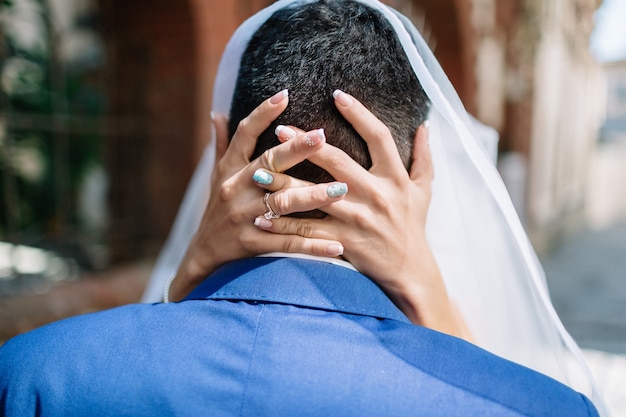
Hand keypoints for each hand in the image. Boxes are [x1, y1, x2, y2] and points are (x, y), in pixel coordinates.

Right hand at [168, 91, 346, 300]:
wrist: (203, 255)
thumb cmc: (216, 209)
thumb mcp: (215, 176)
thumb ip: (221, 145)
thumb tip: (217, 112)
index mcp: (230, 170)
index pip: (244, 135)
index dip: (263, 114)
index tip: (285, 95)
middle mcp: (234, 189)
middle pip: (267, 164)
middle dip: (296, 150)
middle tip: (324, 136)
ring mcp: (243, 217)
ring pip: (281, 203)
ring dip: (312, 196)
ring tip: (342, 190)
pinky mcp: (251, 244)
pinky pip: (287, 243)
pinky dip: (312, 245)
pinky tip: (338, 245)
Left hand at [255, 90, 470, 339]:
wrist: (410, 271)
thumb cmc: (413, 227)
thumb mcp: (424, 192)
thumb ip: (424, 158)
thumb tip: (425, 126)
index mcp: (395, 177)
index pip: (379, 137)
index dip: (359, 114)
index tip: (336, 94)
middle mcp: (376, 194)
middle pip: (337, 162)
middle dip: (306, 144)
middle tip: (279, 130)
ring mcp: (358, 219)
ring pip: (315, 196)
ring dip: (285, 183)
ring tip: (259, 171)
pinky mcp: (344, 241)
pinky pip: (308, 231)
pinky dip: (284, 225)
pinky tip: (262, 217)